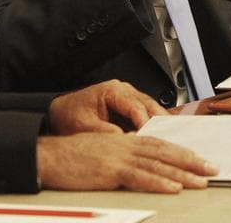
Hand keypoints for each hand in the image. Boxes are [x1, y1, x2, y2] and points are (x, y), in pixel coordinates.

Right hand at [36, 132, 216, 192]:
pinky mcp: (111, 170)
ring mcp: (118, 157)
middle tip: (212, 169)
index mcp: (122, 140)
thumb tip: (138, 164)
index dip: (180, 151)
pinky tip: (174, 187)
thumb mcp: (100, 150)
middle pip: (164, 152)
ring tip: (202, 181)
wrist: (49, 156)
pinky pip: (140, 177)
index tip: (198, 159)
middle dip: (190, 161)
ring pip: (158, 164)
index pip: (158, 144)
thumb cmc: (70, 156)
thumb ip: (119, 155)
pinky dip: (159, 182)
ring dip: (182, 173)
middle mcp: (124, 145)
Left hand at [48, 79, 165, 133]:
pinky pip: (147, 114)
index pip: (135, 106)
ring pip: (152, 109)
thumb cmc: (70, 116)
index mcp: (112, 91)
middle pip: (149, 105)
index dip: (145, 124)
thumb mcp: (84, 127)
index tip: (150, 139)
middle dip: (159, 123)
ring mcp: (129, 97)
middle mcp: (123, 90)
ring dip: (160, 124)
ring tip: (169, 140)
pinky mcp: (131, 107)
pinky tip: (162, 137)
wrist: (61, 113)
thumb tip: (127, 139)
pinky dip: (154, 125)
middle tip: (168, 139)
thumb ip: (106, 132)